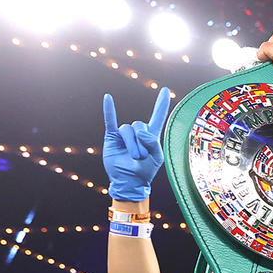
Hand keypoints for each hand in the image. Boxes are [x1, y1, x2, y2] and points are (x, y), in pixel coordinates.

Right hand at [102, 87, 170, 202]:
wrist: (129, 182)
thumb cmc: (145, 171)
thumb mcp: (156, 158)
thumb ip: (154, 143)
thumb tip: (140, 132)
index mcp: (151, 136)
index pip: (158, 116)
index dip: (161, 104)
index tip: (166, 90)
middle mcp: (137, 132)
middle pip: (140, 126)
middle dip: (141, 143)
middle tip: (141, 157)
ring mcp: (124, 134)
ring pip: (128, 130)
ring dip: (132, 144)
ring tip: (133, 157)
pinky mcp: (112, 137)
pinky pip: (110, 120)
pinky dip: (109, 110)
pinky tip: (107, 98)